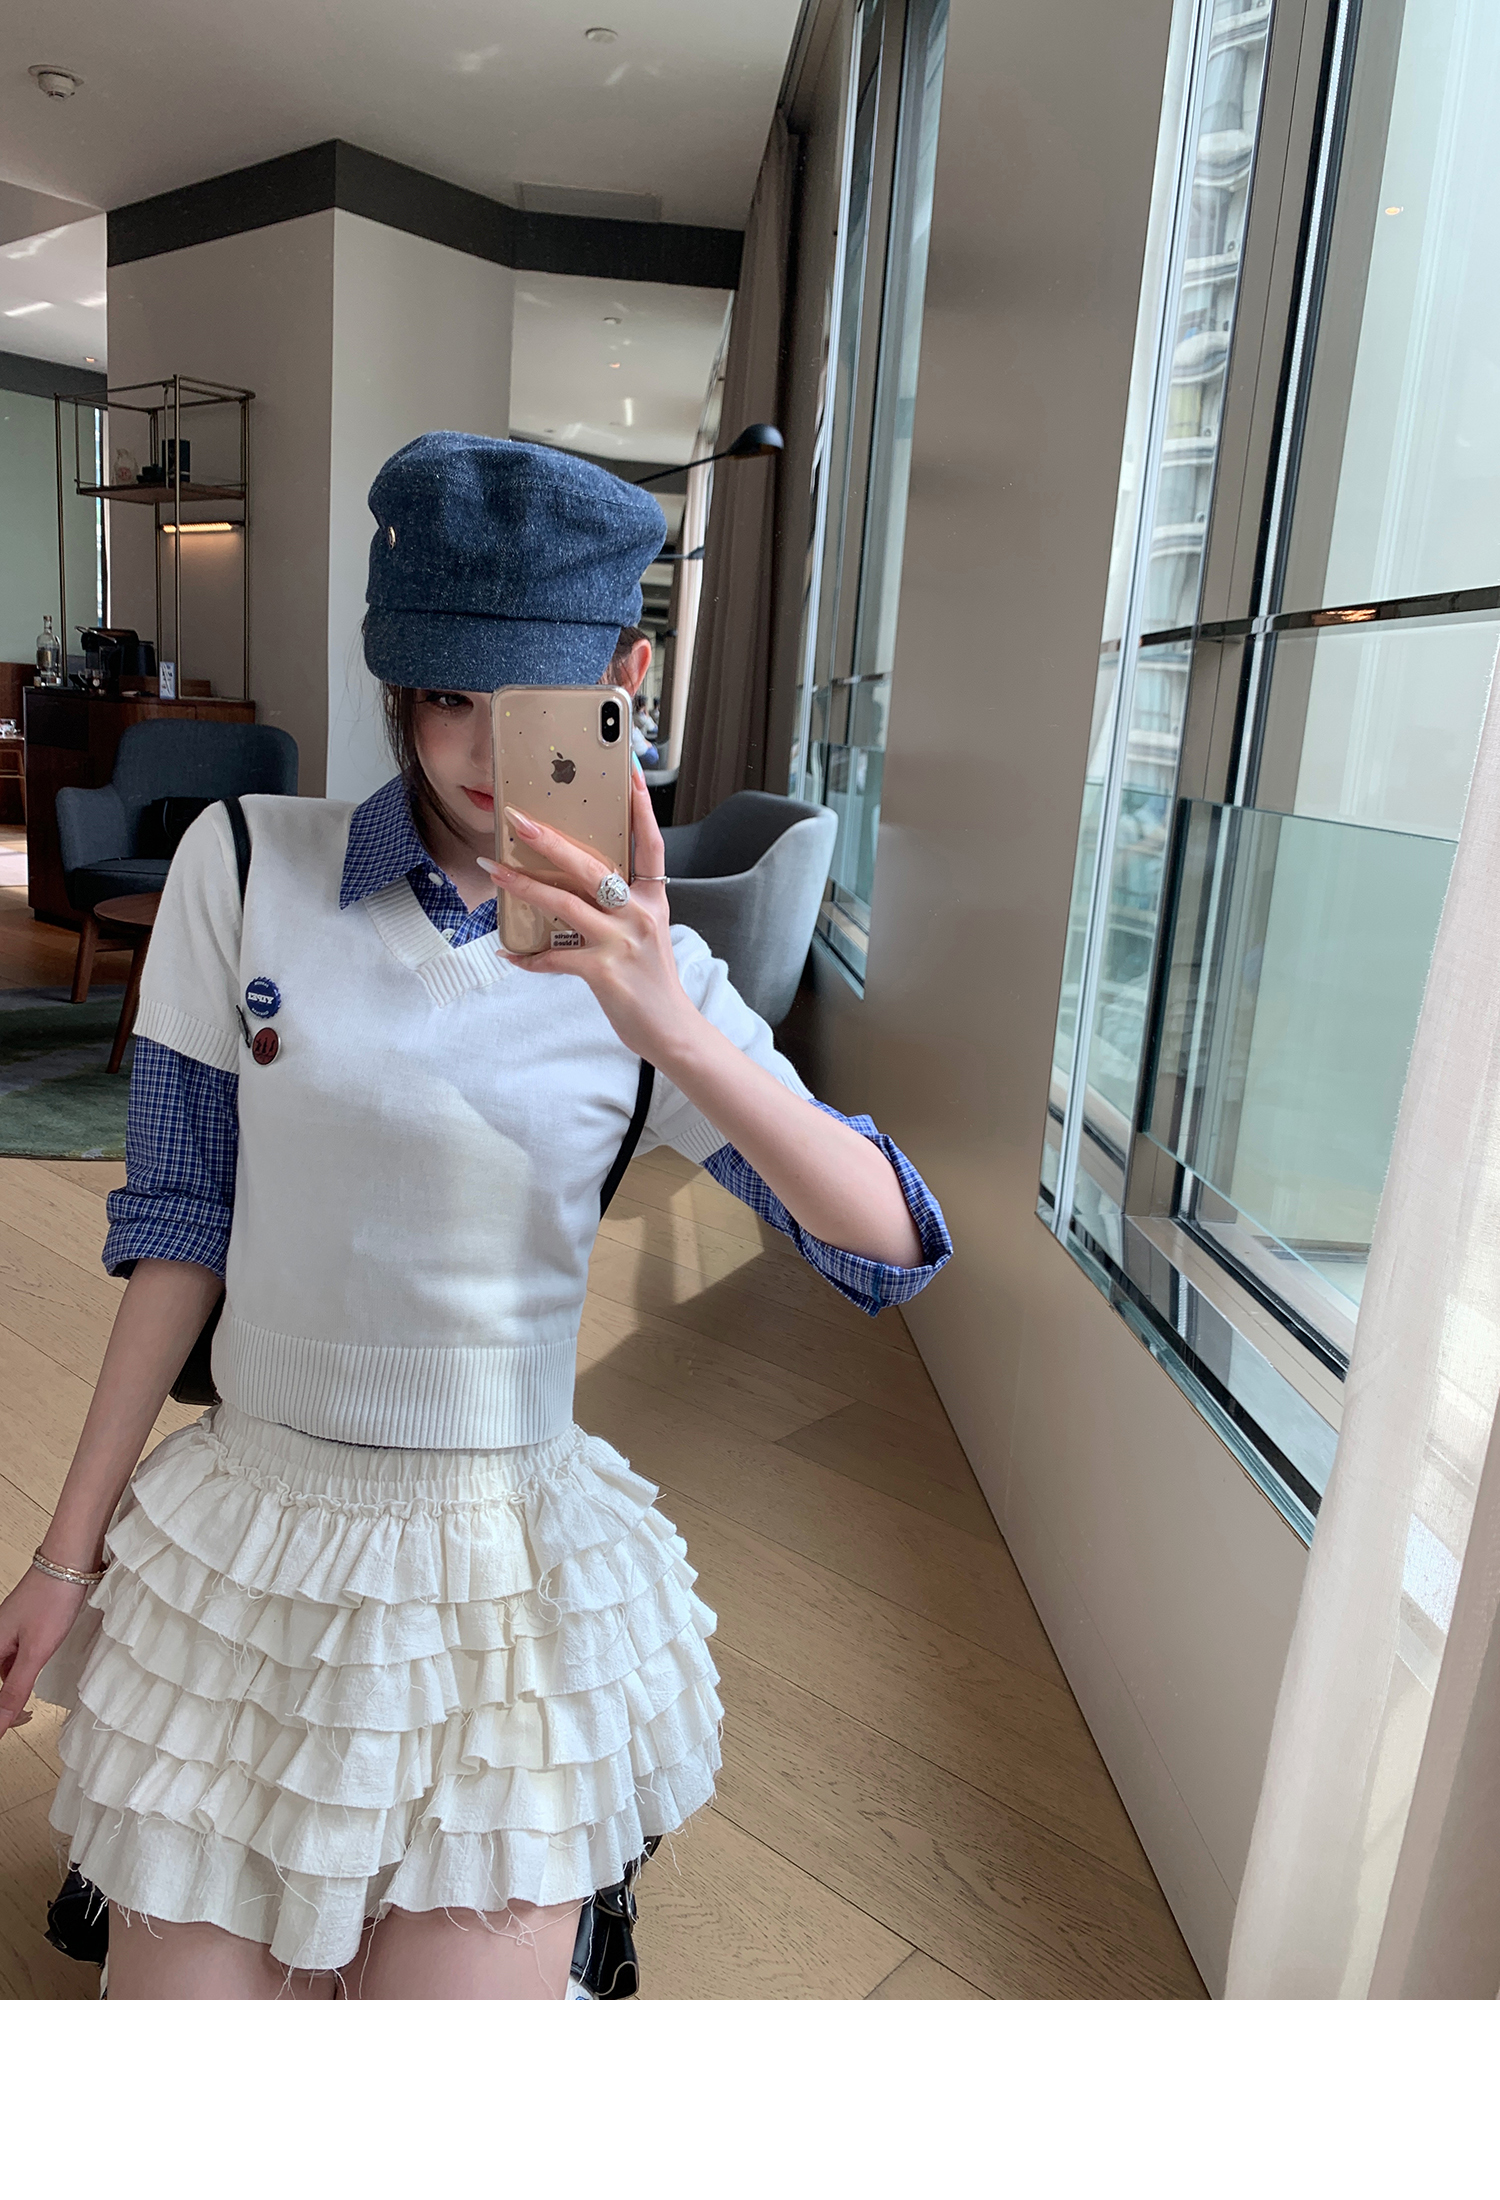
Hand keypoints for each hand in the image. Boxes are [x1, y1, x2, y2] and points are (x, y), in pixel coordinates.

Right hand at [0, 1567, 88, 1739]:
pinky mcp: (21, 1624)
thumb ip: (15, 1690)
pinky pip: (13, 1654)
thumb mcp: (35, 1652)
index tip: (16, 1724)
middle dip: (5, 1701)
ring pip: (3, 1667)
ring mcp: (6, 1629)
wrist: (68, 1563)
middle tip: (25, 1716)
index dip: (0, 1714)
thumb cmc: (52, 1601)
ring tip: (29, 1702)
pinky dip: (22, 1668)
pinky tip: (36, 1669)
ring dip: (13, 1685)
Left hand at [480, 764, 696, 1062]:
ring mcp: (623, 943)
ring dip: (524, 887)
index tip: (630, 773)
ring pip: (566, 904)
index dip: (641, 808)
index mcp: (652, 900)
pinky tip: (508, 954)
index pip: (650, 844)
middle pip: (592, 866)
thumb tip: (573, 883)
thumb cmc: (652, 980)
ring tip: (495, 871)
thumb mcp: (646, 933)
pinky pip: (556, 957)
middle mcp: (640, 915)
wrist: (672, 1031)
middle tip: (517, 821)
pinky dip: (528, 957)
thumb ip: (619, 906)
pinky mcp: (605, 973)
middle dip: (550, 841)